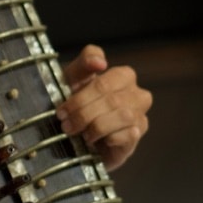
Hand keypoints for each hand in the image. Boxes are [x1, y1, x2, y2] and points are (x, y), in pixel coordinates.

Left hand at [56, 47, 151, 170]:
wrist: (79, 132)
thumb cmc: (78, 100)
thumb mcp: (75, 77)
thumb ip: (85, 61)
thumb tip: (101, 62)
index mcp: (124, 76)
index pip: (104, 85)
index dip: (81, 99)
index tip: (63, 110)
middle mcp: (138, 95)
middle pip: (112, 101)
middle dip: (84, 114)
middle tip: (67, 124)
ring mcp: (140, 116)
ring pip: (123, 117)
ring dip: (96, 127)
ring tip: (81, 133)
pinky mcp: (137, 137)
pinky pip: (128, 135)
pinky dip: (108, 138)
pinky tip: (96, 140)